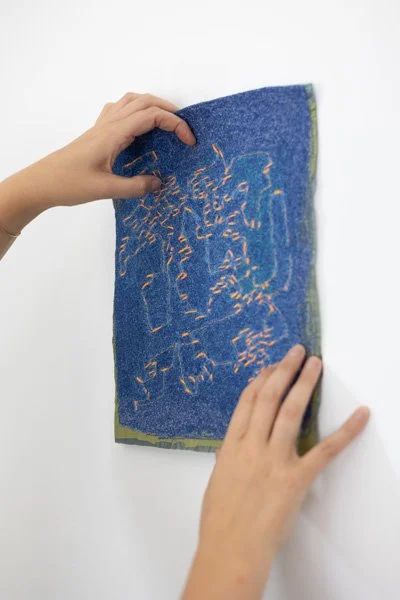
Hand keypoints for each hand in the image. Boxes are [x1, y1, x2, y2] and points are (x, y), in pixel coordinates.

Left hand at [0, 92, 194, 234]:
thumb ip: (136, 186)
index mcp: (114, 133)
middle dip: (169, 111)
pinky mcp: (96, 132)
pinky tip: (138, 126)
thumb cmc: (70, 184)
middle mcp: (108, 124)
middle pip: (144, 101)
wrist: (42, 182)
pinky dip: (135, 110)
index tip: (189, 141)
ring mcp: (101, 126)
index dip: (175, 124)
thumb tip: (160, 183)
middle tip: (184, 129)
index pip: (151, 116)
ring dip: (152, 106)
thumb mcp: (106, 189)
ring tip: (167, 122)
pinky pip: (119, 110)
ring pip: (131, 101)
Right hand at [182, 346, 369, 599]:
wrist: (232, 549)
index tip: (271, 366)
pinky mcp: (297, 479)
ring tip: (314, 364)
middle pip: (269, 398)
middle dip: (283, 371)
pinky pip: (325, 450)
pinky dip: (346, 431)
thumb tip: (241, 441)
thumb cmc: (220, 520)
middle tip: (296, 351)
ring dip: (304, 384)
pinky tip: (360, 415)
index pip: (247, 402)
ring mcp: (275, 460)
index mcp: (231, 446)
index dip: (261, 380)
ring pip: (291, 412)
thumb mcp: (219, 479)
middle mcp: (252, 446)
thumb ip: (231, 456)